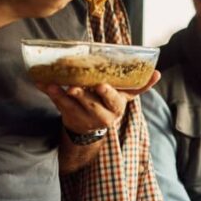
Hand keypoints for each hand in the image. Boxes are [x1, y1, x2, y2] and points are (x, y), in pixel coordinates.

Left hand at [39, 70, 160, 133]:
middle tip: (74, 86)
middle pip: (92, 105)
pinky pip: (58, 105)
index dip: (107, 94)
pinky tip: (43, 83)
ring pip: (72, 106)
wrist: (90, 127)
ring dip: (61, 95)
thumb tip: (158, 73)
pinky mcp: (69, 116)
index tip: (101, 85)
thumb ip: (139, 86)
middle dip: (83, 95)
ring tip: (54, 84)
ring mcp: (83, 118)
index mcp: (116, 107)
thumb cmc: (108, 104)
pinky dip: (50, 93)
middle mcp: (101, 116)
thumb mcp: (124, 97)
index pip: (114, 100)